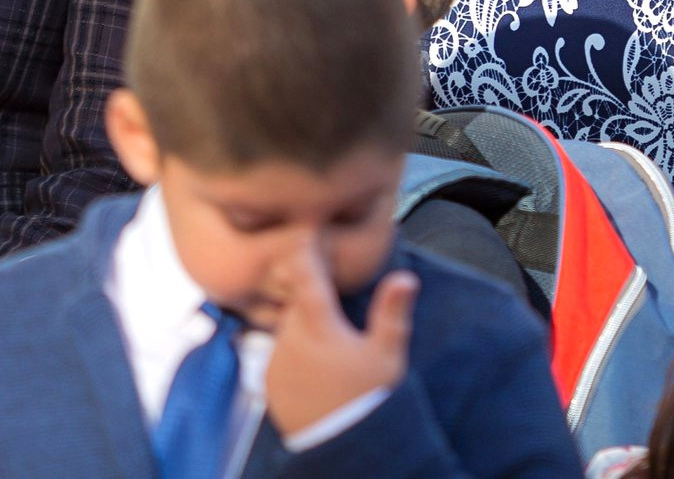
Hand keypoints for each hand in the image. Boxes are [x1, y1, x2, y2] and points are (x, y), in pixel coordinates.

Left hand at [264, 243, 414, 436]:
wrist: (339, 447)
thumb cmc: (366, 399)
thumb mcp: (387, 354)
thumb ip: (392, 312)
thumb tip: (405, 277)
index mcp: (318, 325)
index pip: (306, 273)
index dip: (304, 246)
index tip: (304, 228)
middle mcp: (289, 338)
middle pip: (295, 299)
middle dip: (310, 291)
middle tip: (330, 289)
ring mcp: (275, 360)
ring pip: (286, 325)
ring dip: (302, 322)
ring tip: (328, 333)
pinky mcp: (268, 381)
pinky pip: (279, 351)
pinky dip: (293, 347)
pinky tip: (315, 359)